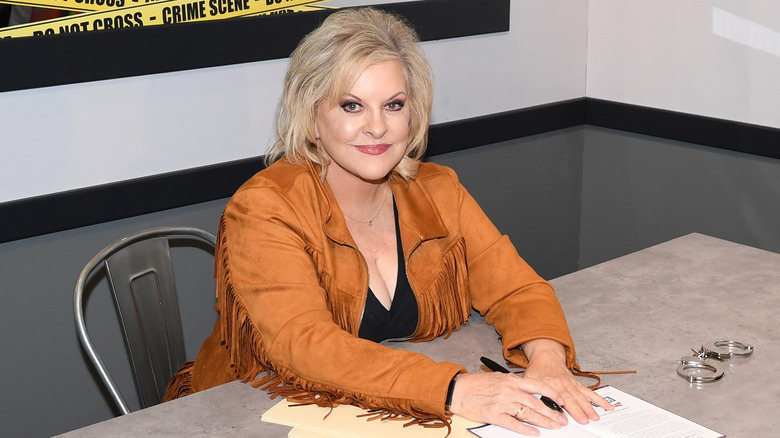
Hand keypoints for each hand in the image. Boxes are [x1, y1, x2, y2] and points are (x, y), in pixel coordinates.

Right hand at [449, 372, 566, 436]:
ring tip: (554, 426)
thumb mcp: (498, 378)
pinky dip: (525, 430)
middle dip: (552, 412)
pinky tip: (535, 433)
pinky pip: (513, 424)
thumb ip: (513, 385)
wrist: (458, 390)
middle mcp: (508, 391)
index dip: (552, 394)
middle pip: (536, 402)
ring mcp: (502, 403)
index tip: (561, 400)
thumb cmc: (476, 384)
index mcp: (510, 380)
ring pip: (528, 413)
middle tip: (562, 419)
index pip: (537, 385)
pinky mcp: (494, 415)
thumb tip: (529, 392)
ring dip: (543, 421)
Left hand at [522, 339, 613, 423]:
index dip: (560, 407)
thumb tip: (532, 404)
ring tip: (595, 416)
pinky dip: (598, 399)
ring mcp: (571, 384)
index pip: (555, 397)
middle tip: (585, 420)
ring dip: (589, 407)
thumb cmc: (536, 370)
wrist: (546, 357)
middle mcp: (562, 383)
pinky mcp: (577, 384)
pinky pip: (589, 392)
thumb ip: (531, 392)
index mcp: (549, 383)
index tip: (564, 418)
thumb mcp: (528, 380)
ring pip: (581, 396)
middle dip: (579, 410)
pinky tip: (607, 406)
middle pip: (571, 398)